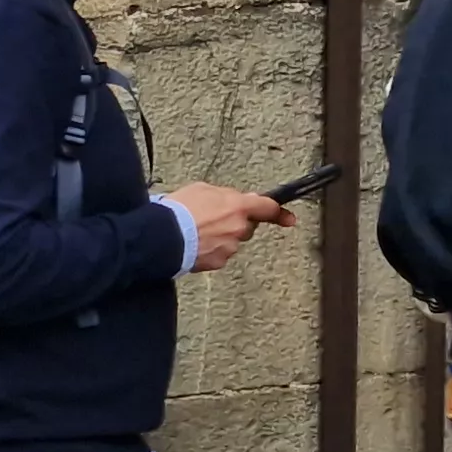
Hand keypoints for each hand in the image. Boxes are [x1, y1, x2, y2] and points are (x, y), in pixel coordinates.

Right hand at [167, 181, 286, 271]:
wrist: (162, 236)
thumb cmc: (179, 210)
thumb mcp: (202, 189)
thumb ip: (225, 195)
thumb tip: (234, 199)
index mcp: (239, 207)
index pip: (268, 208)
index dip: (279, 213)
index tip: (289, 218)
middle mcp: (240, 228)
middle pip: (246, 226)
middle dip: (234, 223)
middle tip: (211, 218)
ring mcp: (230, 247)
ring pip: (231, 241)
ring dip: (219, 236)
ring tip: (195, 231)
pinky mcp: (217, 262)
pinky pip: (218, 254)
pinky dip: (209, 249)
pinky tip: (193, 243)